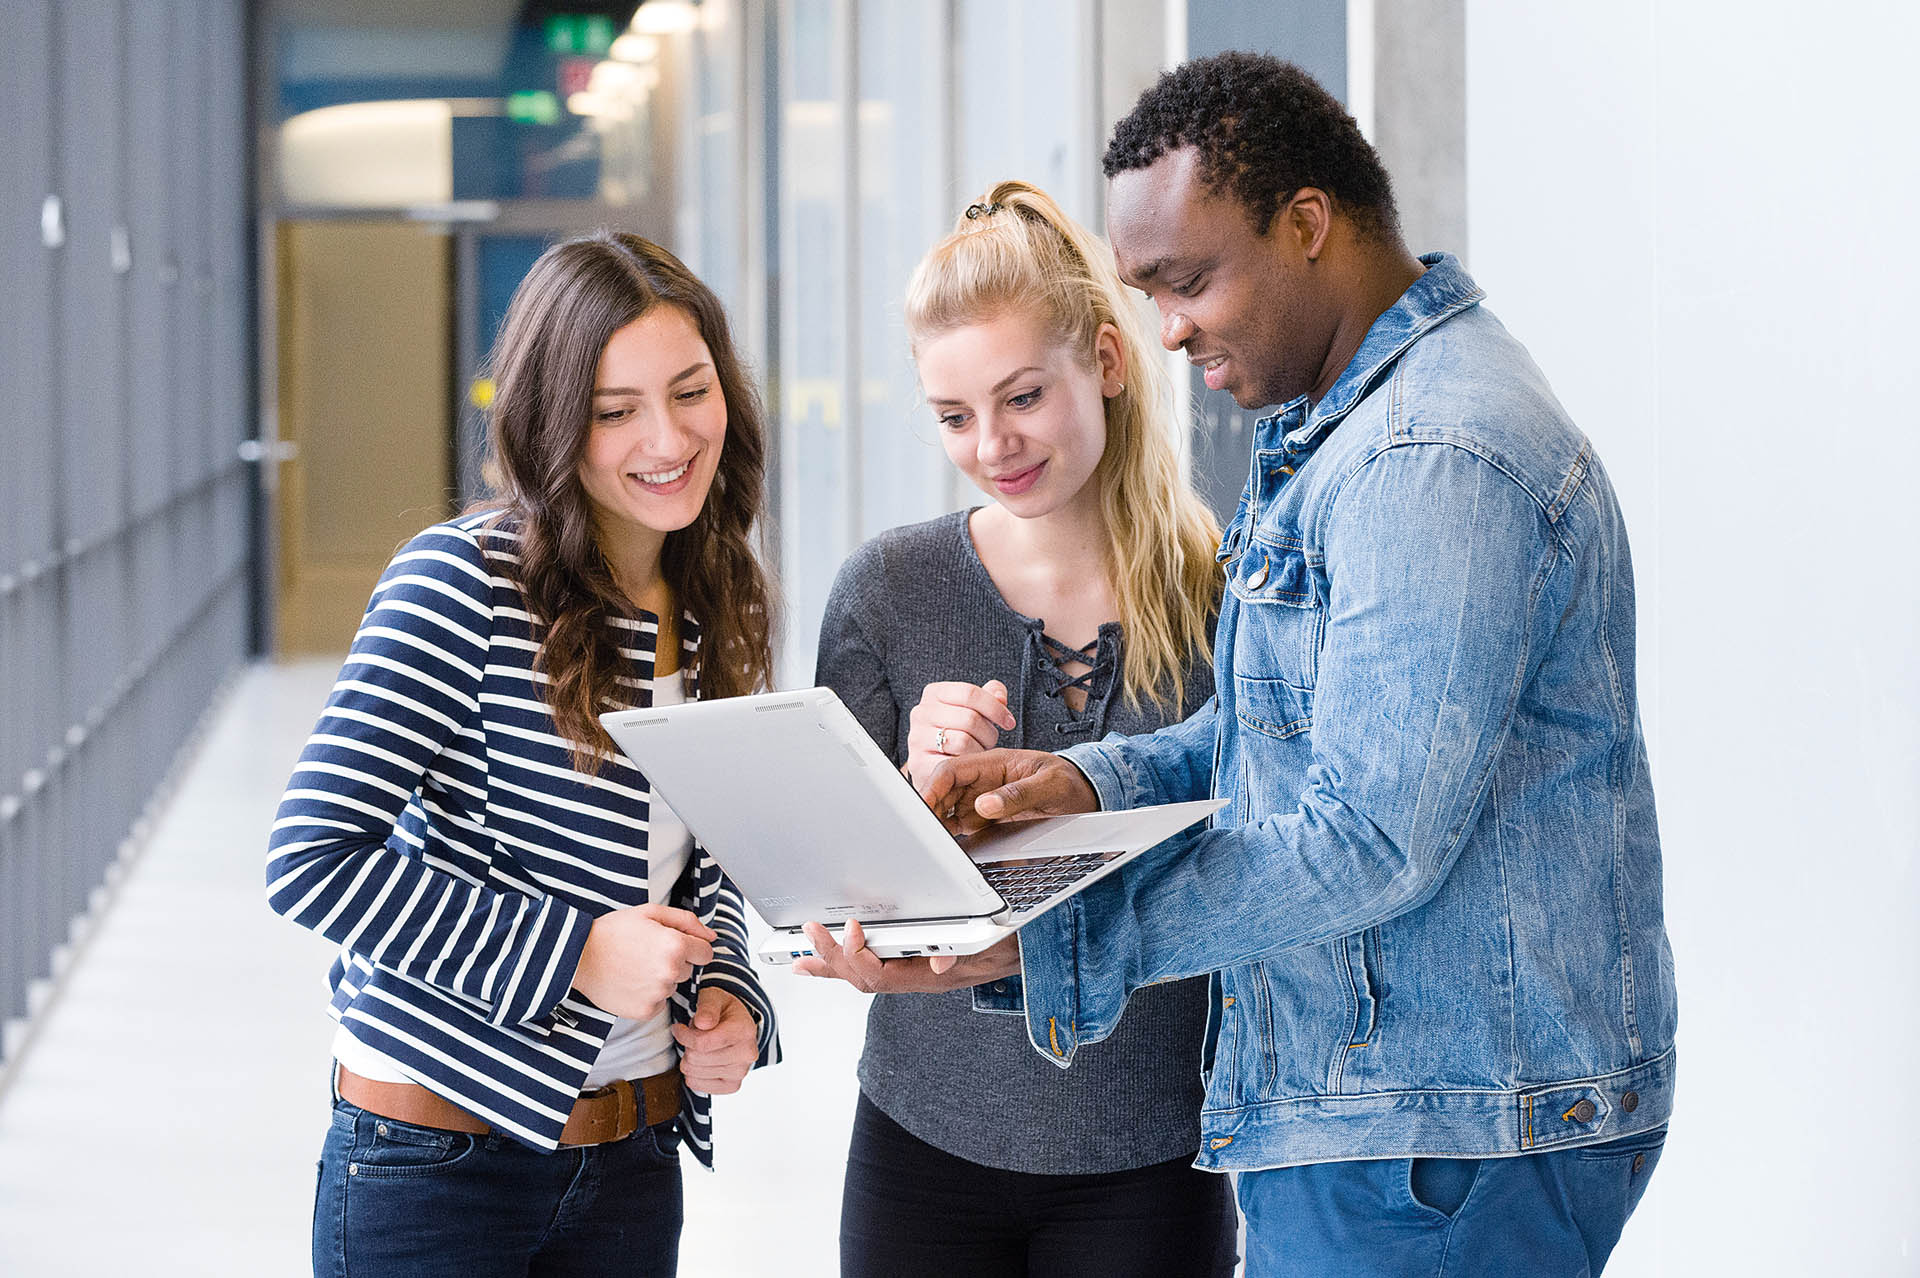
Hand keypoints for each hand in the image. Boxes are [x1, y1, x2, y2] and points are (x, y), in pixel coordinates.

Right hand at [571, 904, 716, 1019]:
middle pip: (689, 970)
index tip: (676, 945)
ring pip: (672, 986)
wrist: (578, 956)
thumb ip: (686, 921)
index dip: (693, 947)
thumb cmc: (613, 931)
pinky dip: (648, 995)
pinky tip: (630, 982)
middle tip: (647, 953)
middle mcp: (670, 972)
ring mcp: (657, 994)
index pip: (706, 953)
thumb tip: (711, 936)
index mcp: (675, 946)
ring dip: (660, 979)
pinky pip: (658, 1003)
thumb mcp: (650, 912)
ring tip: (635, 967)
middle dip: (675, 962)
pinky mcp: (644, 1011)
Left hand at [671, 987, 758, 1093]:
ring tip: (700, 1047)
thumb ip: (707, 1006)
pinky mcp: (733, 1085)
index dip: (683, 1036)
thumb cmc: (723, 1010)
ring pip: (694, 1073)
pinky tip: (701, 1061)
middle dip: (687, 1046)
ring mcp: (741, 1072)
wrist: (739, 1025)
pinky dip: (693, 1074)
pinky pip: (697, 1085)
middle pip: (696, 1059)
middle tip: (693, 1036)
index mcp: (744, 1030)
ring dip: (690, 1059)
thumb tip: (703, 1023)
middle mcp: (747, 1054)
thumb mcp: (714, 997)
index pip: (701, 1043)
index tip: (678, 1028)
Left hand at [792, 918, 1020, 992]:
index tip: (850, 927)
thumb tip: (938, 963)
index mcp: (932, 975)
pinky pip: (872, 969)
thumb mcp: (997, 944)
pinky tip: (822, 962)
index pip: (883, 975)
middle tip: (810, 934)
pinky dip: (843, 965)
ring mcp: (915, 972)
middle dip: (833, 958)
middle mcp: (918, 977)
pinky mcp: (914, 963)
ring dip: (831, 964)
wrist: (1028, 950)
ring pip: (863, 975)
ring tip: (802, 955)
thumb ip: (966, 952)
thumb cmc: (1012, 945)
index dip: (859, 956)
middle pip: (864, 977)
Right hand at [905, 679, 1016, 787]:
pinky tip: (968, 765)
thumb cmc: (958, 733)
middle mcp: (921, 712)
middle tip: (991, 742)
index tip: (1009, 722)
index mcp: (934, 692)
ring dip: (980, 750)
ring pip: (963, 741)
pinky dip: (966, 766)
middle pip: (969, 718)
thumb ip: (989, 697)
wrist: (933, 764)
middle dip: (989, 733)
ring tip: (979, 752)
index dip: (995, 707)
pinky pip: (953, 764)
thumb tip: (999, 696)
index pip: (970, 693)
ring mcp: (917, 738)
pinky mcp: (918, 763)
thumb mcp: (974, 710)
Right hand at [918, 747, 1099, 834]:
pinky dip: (949, 833)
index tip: (922, 806)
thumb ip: (1018, 794)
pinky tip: (945, 843)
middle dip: (929, 808)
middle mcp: (982, 781)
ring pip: (947, 809)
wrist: (1082, 795)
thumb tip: (984, 805)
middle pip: (943, 791)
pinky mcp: (986, 818)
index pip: (952, 770)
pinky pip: (960, 824)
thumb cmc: (1068, 782)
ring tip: (931, 840)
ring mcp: (982, 800)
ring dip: (937, 823)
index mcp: (993, 763)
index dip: (932, 787)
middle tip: (923, 831)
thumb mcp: (1050, 785)